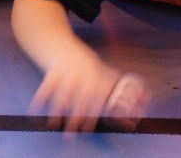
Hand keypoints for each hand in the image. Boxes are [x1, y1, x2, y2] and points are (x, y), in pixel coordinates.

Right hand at [30, 51, 147, 132]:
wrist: (62, 47)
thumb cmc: (87, 66)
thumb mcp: (105, 73)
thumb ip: (124, 88)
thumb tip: (147, 101)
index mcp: (97, 77)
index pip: (97, 99)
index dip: (92, 115)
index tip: (88, 129)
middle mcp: (82, 75)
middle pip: (79, 100)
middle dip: (75, 118)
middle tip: (72, 134)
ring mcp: (66, 73)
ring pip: (61, 95)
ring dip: (56, 111)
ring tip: (53, 126)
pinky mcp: (51, 71)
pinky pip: (45, 87)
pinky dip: (39, 99)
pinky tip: (34, 111)